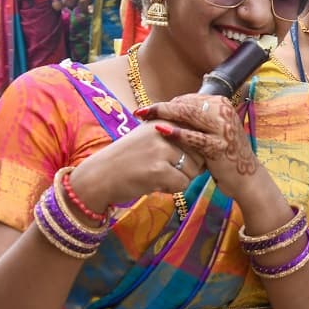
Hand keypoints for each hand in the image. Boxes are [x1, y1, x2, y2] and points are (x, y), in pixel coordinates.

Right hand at [69, 120, 207, 210]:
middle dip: (187, 167)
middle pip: (200, 154)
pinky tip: (153, 183)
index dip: (194, 151)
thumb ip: (177, 134)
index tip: (178, 157)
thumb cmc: (127, 159)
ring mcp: (161, 149)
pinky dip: (171, 189)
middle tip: (163, 169)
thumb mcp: (150, 136)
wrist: (98, 176)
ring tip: (155, 175)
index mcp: (164, 119)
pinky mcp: (158, 169)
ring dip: (179, 179)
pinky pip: (183, 183)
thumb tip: (211, 142)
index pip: (199, 134)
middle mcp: (164, 130)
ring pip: (193, 171)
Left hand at [134, 94, 260, 197]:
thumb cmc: (224, 154)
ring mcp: (223, 129)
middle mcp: (224, 112)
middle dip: (162, 107)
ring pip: (190, 116)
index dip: (168, 103)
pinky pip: (195, 137)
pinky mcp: (219, 146)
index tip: (150, 108)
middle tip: (141, 111)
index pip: (189, 99)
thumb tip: (170, 109)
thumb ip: (198, 119)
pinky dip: (177, 133)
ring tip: (146, 116)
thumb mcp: (214, 131)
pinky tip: (161, 131)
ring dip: (165, 114)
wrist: (246, 177)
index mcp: (222, 105)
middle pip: (187, 105)